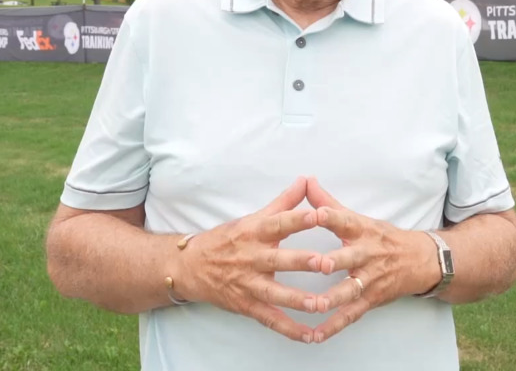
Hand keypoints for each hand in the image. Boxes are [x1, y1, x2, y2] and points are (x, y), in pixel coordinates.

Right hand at [174, 177, 324, 342]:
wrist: (188, 266)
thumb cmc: (226, 240)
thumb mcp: (252, 218)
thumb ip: (284, 202)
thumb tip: (306, 180)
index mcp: (255, 233)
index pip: (279, 223)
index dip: (299, 219)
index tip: (321, 214)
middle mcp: (251, 258)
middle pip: (279, 260)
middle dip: (303, 262)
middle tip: (327, 263)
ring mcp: (248, 284)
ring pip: (275, 294)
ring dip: (298, 300)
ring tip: (321, 304)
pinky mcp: (246, 306)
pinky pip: (270, 319)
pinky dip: (290, 329)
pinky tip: (310, 335)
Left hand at [304, 177, 439, 343]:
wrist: (422, 261)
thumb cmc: (383, 238)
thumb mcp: (360, 218)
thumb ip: (329, 203)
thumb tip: (306, 180)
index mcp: (362, 230)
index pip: (345, 220)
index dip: (331, 216)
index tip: (315, 213)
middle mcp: (367, 254)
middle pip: (349, 257)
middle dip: (335, 261)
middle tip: (321, 264)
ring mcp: (370, 279)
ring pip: (350, 290)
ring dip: (333, 298)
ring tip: (315, 305)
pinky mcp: (371, 299)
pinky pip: (351, 315)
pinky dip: (333, 326)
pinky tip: (316, 335)